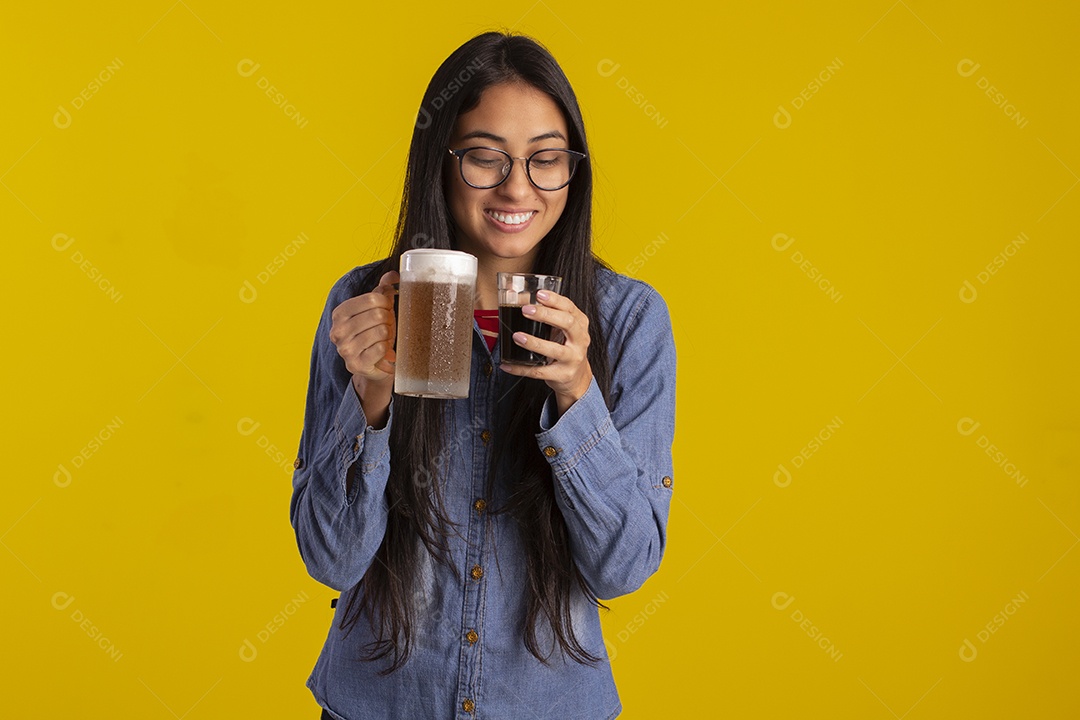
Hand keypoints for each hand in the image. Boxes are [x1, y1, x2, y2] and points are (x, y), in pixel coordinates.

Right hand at [329, 271, 398, 396]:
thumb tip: (393, 274)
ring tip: (384, 339)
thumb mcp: (376, 310)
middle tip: (386, 327)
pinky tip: (383, 352)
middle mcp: (338, 331)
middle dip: (388, 320)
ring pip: (381, 332)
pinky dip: (387, 349)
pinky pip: (381, 349)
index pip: (372, 298)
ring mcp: (345, 349)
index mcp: (340, 313)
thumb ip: (382, 290)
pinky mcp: (356, 364)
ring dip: (388, 335)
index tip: (386, 309)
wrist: (373, 365)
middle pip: (378, 315)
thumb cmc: (375, 334)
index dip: (386, 303)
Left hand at [499, 289, 592, 415]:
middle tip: (526, 310)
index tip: (539, 294)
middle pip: (567, 324)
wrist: (577, 377)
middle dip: (546, 315)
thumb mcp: (564, 329)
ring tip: (517, 336)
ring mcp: (572, 359)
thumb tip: (516, 295)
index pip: (570, 308)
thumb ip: (549, 314)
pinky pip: (539, 372)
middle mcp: (580, 341)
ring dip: (534, 343)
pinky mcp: (562, 375)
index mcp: (580, 324)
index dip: (555, 300)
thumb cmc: (566, 346)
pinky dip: (521, 369)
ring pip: (555, 350)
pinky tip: (507, 365)